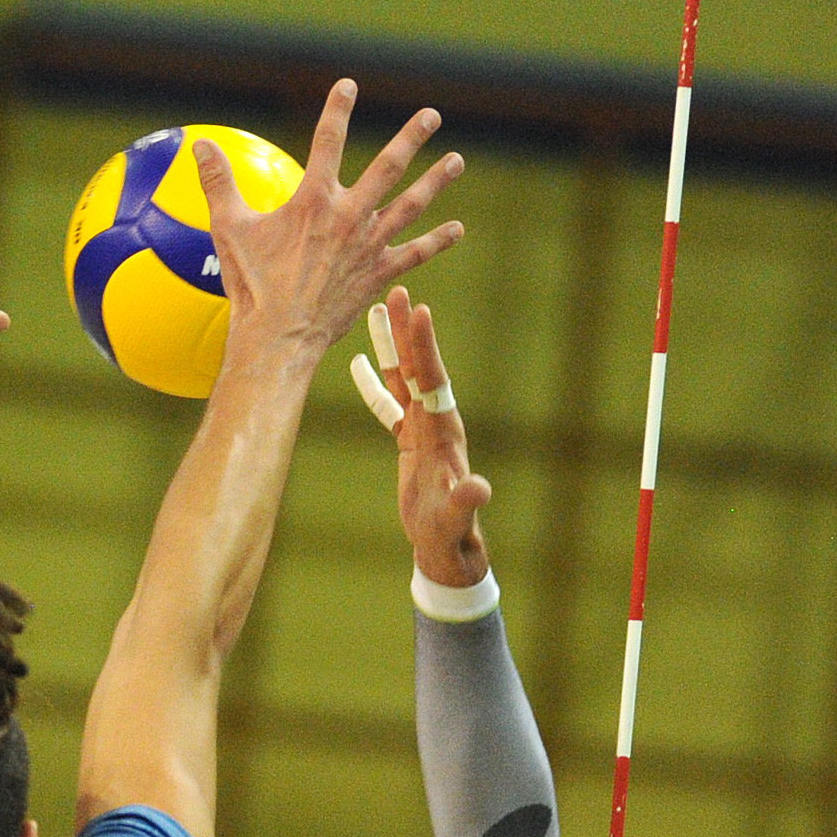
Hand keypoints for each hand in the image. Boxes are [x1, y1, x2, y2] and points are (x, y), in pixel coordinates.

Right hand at [194, 82, 461, 370]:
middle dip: (411, 137)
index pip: (328, 141)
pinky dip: (437, 241)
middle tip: (432, 115)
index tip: (349, 85)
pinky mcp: (378, 273)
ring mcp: (368, 245)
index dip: (338, 109)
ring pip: (411, 204)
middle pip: (388, 166)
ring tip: (455, 161)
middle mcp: (349, 216)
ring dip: (436, 180)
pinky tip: (456, 229)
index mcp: (314, 200)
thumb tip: (199, 145)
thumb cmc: (252, 285)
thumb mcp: (229, 229)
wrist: (279, 337)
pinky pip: (414, 253)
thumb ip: (218, 183)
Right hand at [366, 287, 491, 584]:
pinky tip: (359, 361)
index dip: (425, 346)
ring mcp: (423, 428)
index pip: (433, 379)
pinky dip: (377, 381)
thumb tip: (477, 489)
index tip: (420, 311)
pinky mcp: (410, 439)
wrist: (445, 544)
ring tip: (378, 310)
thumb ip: (464, 501)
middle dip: (409, 330)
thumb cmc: (448, 531)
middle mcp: (437, 421)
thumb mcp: (454, 516)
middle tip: (397, 292)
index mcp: (445, 430)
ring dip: (392, 345)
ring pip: (404, 377)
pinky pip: (390, 403)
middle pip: (419, 367)